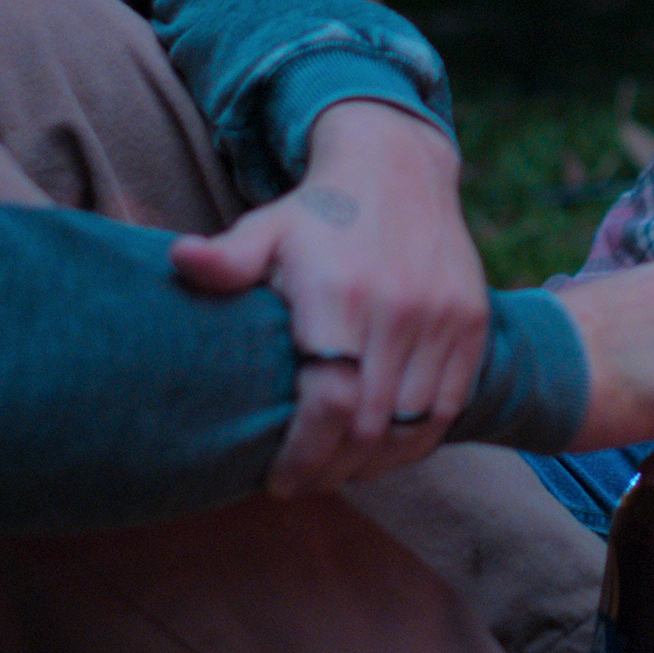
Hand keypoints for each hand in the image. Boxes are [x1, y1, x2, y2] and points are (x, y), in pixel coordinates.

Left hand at [172, 100, 488, 490]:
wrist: (398, 167)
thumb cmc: (318, 214)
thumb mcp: (266, 228)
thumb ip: (227, 259)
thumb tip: (181, 260)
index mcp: (340, 295)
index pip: (330, 404)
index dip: (305, 456)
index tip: (279, 483)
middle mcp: (399, 310)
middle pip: (371, 427)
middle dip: (333, 470)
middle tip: (304, 484)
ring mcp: (442, 318)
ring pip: (412, 426)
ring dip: (375, 463)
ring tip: (339, 471)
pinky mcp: (472, 323)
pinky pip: (448, 407)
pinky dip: (416, 441)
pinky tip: (384, 450)